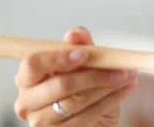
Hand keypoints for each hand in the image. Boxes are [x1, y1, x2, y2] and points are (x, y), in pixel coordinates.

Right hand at [13, 27, 137, 126]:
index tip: (84, 54)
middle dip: (93, 75)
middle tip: (119, 68)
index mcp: (27, 77)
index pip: (34, 64)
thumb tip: (75, 34)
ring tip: (126, 77)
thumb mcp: (84, 62)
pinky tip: (124, 89)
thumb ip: (80, 45)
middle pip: (59, 85)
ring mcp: (41, 122)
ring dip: (106, 88)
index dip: (58, 58)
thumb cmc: (83, 88)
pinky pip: (86, 117)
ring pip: (76, 102)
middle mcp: (28, 101)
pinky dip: (109, 101)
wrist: (94, 119)